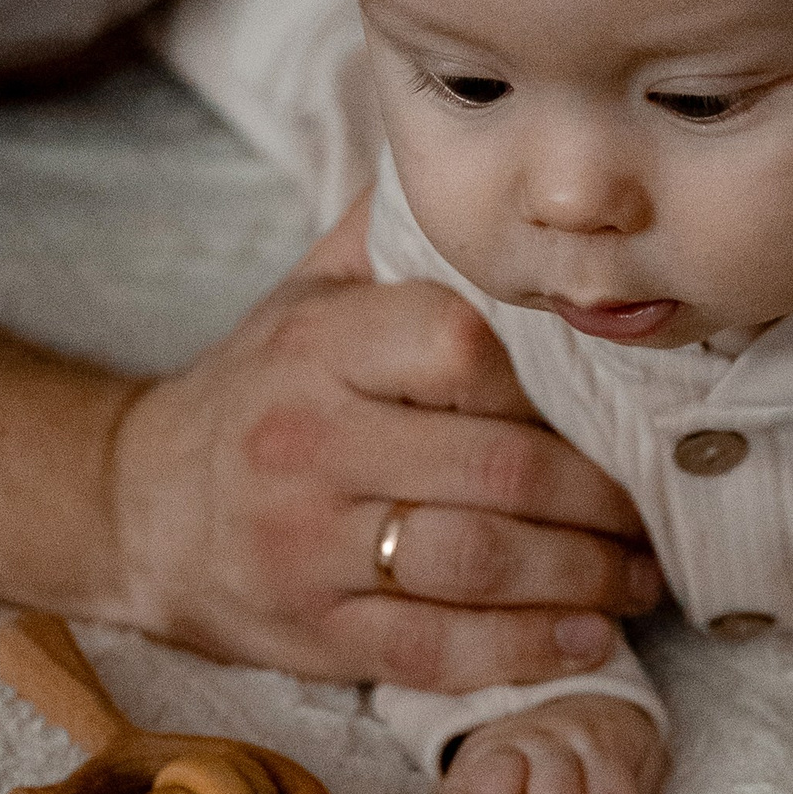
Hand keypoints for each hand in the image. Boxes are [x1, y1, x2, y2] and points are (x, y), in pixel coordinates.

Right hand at [106, 201, 661, 683]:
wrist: (137, 503)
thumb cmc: (260, 387)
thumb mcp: (307, 291)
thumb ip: (397, 232)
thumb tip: (492, 141)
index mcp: (319, 346)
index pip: (460, 349)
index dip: (553, 383)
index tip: (616, 404)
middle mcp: (308, 444)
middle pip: (494, 473)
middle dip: (600, 500)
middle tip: (655, 509)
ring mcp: (308, 547)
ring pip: (478, 567)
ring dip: (583, 578)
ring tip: (641, 576)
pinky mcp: (312, 633)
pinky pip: (438, 650)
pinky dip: (527, 652)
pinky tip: (589, 638)